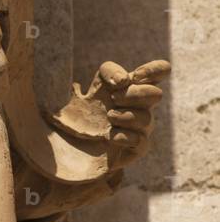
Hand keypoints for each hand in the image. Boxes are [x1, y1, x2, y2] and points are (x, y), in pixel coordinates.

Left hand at [51, 59, 170, 164]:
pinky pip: (141, 143)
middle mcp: (138, 107)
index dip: (155, 70)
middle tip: (113, 98)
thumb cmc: (76, 113)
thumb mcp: (86, 85)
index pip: (159, 72)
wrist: (62, 148)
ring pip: (147, 119)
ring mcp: (137, 130)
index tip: (135, 76)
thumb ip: (106, 73)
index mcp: (129, 87)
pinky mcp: (132, 151)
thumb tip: (123, 80)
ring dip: (127, 116)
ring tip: (109, 117)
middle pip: (155, 94)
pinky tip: (109, 136)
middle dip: (135, 94)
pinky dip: (125, 137)